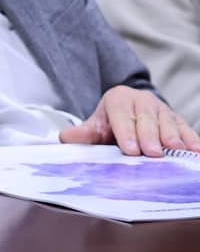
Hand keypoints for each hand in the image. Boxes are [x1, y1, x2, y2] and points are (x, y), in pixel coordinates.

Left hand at [61, 88, 199, 157]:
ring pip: (168, 122)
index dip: (126, 131)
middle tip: (152, 153)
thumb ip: (82, 133)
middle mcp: (143, 100)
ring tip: (175, 151)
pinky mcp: (178, 121)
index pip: (122, 114)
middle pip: (147, 118)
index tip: (130, 149)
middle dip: (150, 136)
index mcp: (119, 99)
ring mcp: (163, 110)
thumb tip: (65, 138)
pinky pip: (186, 129)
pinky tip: (196, 151)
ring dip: (173, 137)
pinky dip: (192, 140)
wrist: (130, 116)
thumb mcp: (95, 126)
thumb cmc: (111, 124)